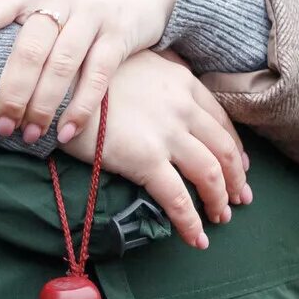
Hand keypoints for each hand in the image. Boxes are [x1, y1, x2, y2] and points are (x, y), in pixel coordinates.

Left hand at [0, 0, 182, 146]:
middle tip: (0, 126)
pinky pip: (96, 77)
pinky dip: (80, 109)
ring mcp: (91, 15)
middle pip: (26, 51)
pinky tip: (64, 133)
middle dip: (10, 94)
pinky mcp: (119, 34)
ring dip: (41, 107)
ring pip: (60, 67)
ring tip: (28, 134)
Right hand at [61, 52, 250, 249]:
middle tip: (241, 198)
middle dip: (236, 178)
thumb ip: (156, 71)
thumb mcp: (131, 60)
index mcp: (181, 81)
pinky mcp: (146, 159)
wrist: (58, 81)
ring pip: (209, 173)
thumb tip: (163, 84)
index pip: (220, 119)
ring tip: (220, 218)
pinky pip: (177, 198)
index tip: (239, 166)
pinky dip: (191, 222)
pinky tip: (197, 239)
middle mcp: (183, 106)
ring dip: (220, 199)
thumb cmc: (87, 73)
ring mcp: (167, 133)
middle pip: (224, 148)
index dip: (234, 147)